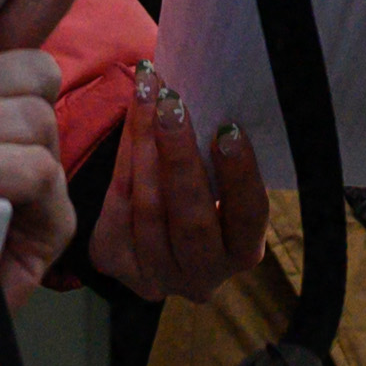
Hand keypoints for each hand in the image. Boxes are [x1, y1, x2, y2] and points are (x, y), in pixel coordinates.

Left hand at [86, 85, 269, 304]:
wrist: (150, 230)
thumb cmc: (201, 190)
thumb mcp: (220, 182)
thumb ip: (219, 154)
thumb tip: (212, 90)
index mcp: (242, 252)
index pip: (248, 217)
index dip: (239, 175)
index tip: (228, 131)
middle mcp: (202, 275)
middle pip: (192, 221)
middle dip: (180, 158)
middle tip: (172, 105)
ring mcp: (157, 276)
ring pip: (149, 210)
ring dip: (145, 146)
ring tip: (146, 96)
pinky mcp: (117, 264)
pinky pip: (117, 206)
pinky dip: (124, 157)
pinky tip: (131, 119)